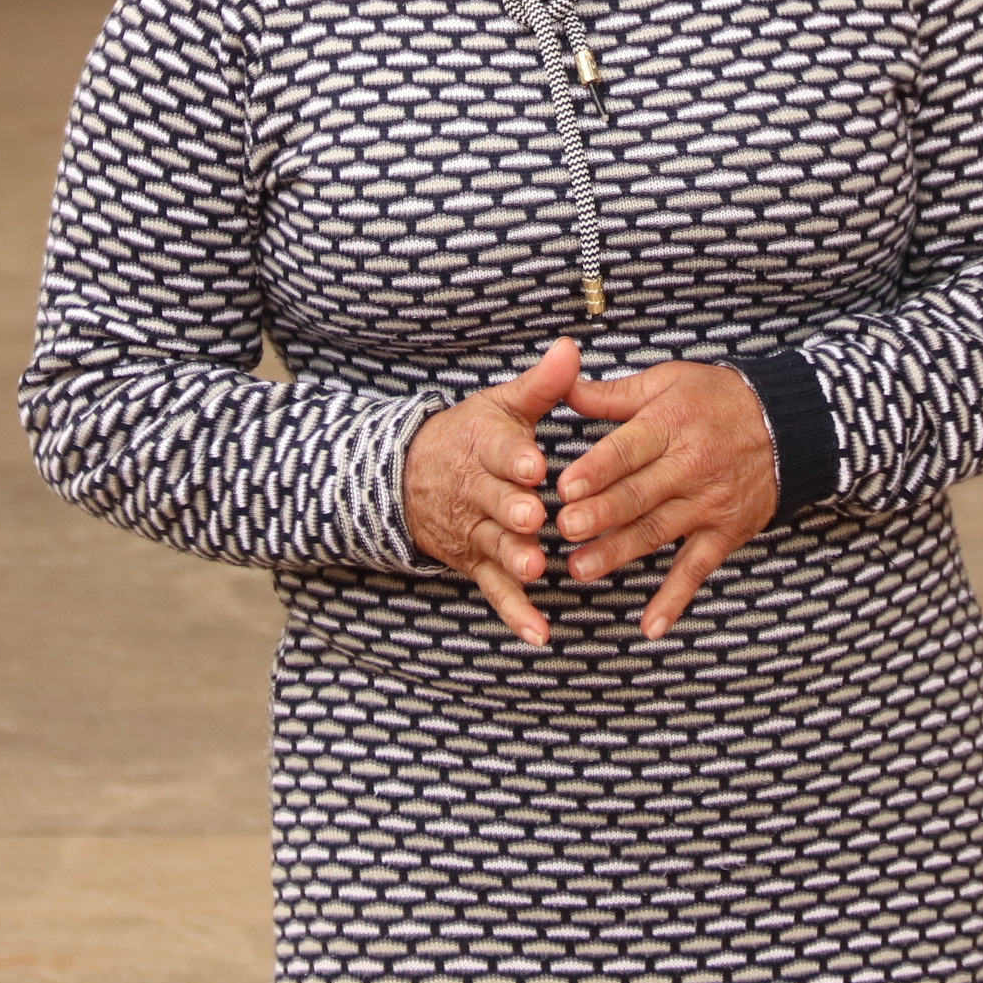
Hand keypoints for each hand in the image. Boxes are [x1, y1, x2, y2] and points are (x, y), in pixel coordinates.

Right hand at [405, 338, 582, 645]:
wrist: (409, 477)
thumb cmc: (472, 436)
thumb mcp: (500, 405)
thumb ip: (541, 385)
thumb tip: (573, 348)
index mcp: (483, 446)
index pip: (496, 450)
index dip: (513, 457)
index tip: (534, 462)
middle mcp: (476, 491)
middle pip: (494, 502)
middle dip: (512, 509)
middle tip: (533, 517)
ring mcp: (475, 531)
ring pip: (494, 546)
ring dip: (513, 558)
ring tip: (536, 567)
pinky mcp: (476, 563)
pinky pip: (495, 591)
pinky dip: (516, 613)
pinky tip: (539, 634)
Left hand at [555, 361, 776, 639]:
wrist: (788, 425)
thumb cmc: (717, 399)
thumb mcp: (668, 381)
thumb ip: (613, 394)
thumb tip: (563, 387)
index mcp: (670, 424)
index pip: (628, 450)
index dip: (597, 470)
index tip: (564, 487)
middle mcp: (690, 466)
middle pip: (639, 494)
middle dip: (600, 514)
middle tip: (563, 529)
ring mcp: (709, 504)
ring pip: (657, 532)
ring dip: (618, 553)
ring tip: (580, 569)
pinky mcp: (725, 533)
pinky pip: (697, 569)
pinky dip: (674, 599)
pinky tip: (650, 626)